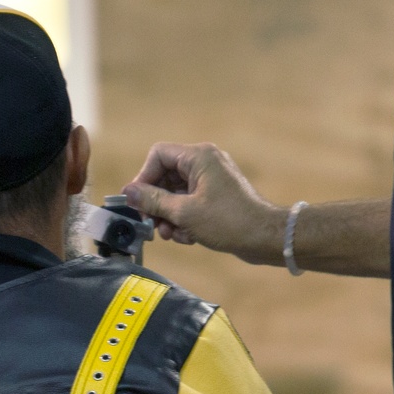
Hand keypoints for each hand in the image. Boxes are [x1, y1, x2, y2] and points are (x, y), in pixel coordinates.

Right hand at [123, 142, 286, 263]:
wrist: (265, 238)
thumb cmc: (230, 222)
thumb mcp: (184, 213)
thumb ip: (153, 201)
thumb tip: (128, 192)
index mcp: (199, 157)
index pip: (158, 155)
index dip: (144, 178)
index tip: (138, 202)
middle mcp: (205, 163)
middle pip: (165, 176)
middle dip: (157, 203)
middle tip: (152, 224)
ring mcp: (211, 180)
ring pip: (176, 193)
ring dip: (169, 215)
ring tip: (172, 234)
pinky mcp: (215, 197)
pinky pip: (189, 203)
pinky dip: (183, 219)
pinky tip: (188, 236)